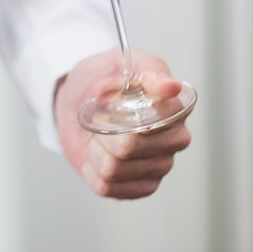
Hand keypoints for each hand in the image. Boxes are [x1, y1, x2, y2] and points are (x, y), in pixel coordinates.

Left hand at [54, 49, 192, 198]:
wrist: (77, 99)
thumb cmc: (102, 79)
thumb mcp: (120, 63)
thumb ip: (149, 72)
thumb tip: (172, 87)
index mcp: (175, 109)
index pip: (154, 122)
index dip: (120, 113)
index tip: (111, 101)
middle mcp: (174, 140)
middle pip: (128, 147)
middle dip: (103, 131)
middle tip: (100, 119)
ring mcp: (160, 166)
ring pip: (114, 170)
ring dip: (95, 151)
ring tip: (99, 136)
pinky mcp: (141, 186)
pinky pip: (108, 188)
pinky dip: (91, 170)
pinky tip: (97, 156)